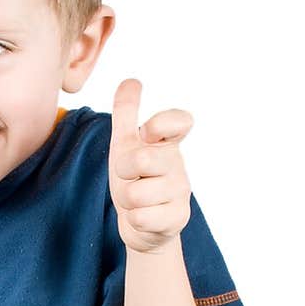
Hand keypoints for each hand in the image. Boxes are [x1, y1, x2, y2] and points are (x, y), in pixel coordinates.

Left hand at [109, 77, 192, 253]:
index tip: (149, 132)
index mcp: (167, 142)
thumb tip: (131, 80)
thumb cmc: (136, 179)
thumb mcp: (126, 144)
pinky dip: (133, 219)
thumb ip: (127, 113)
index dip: (162, 123)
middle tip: (130, 177)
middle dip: (124, 170)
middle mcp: (178, 164)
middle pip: (141, 159)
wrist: (144, 225)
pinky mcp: (177, 218)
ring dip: (126, 200)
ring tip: (136, 200)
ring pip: (135, 193)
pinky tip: (143, 217)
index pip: (179, 121)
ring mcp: (180, 192)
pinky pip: (140, 217)